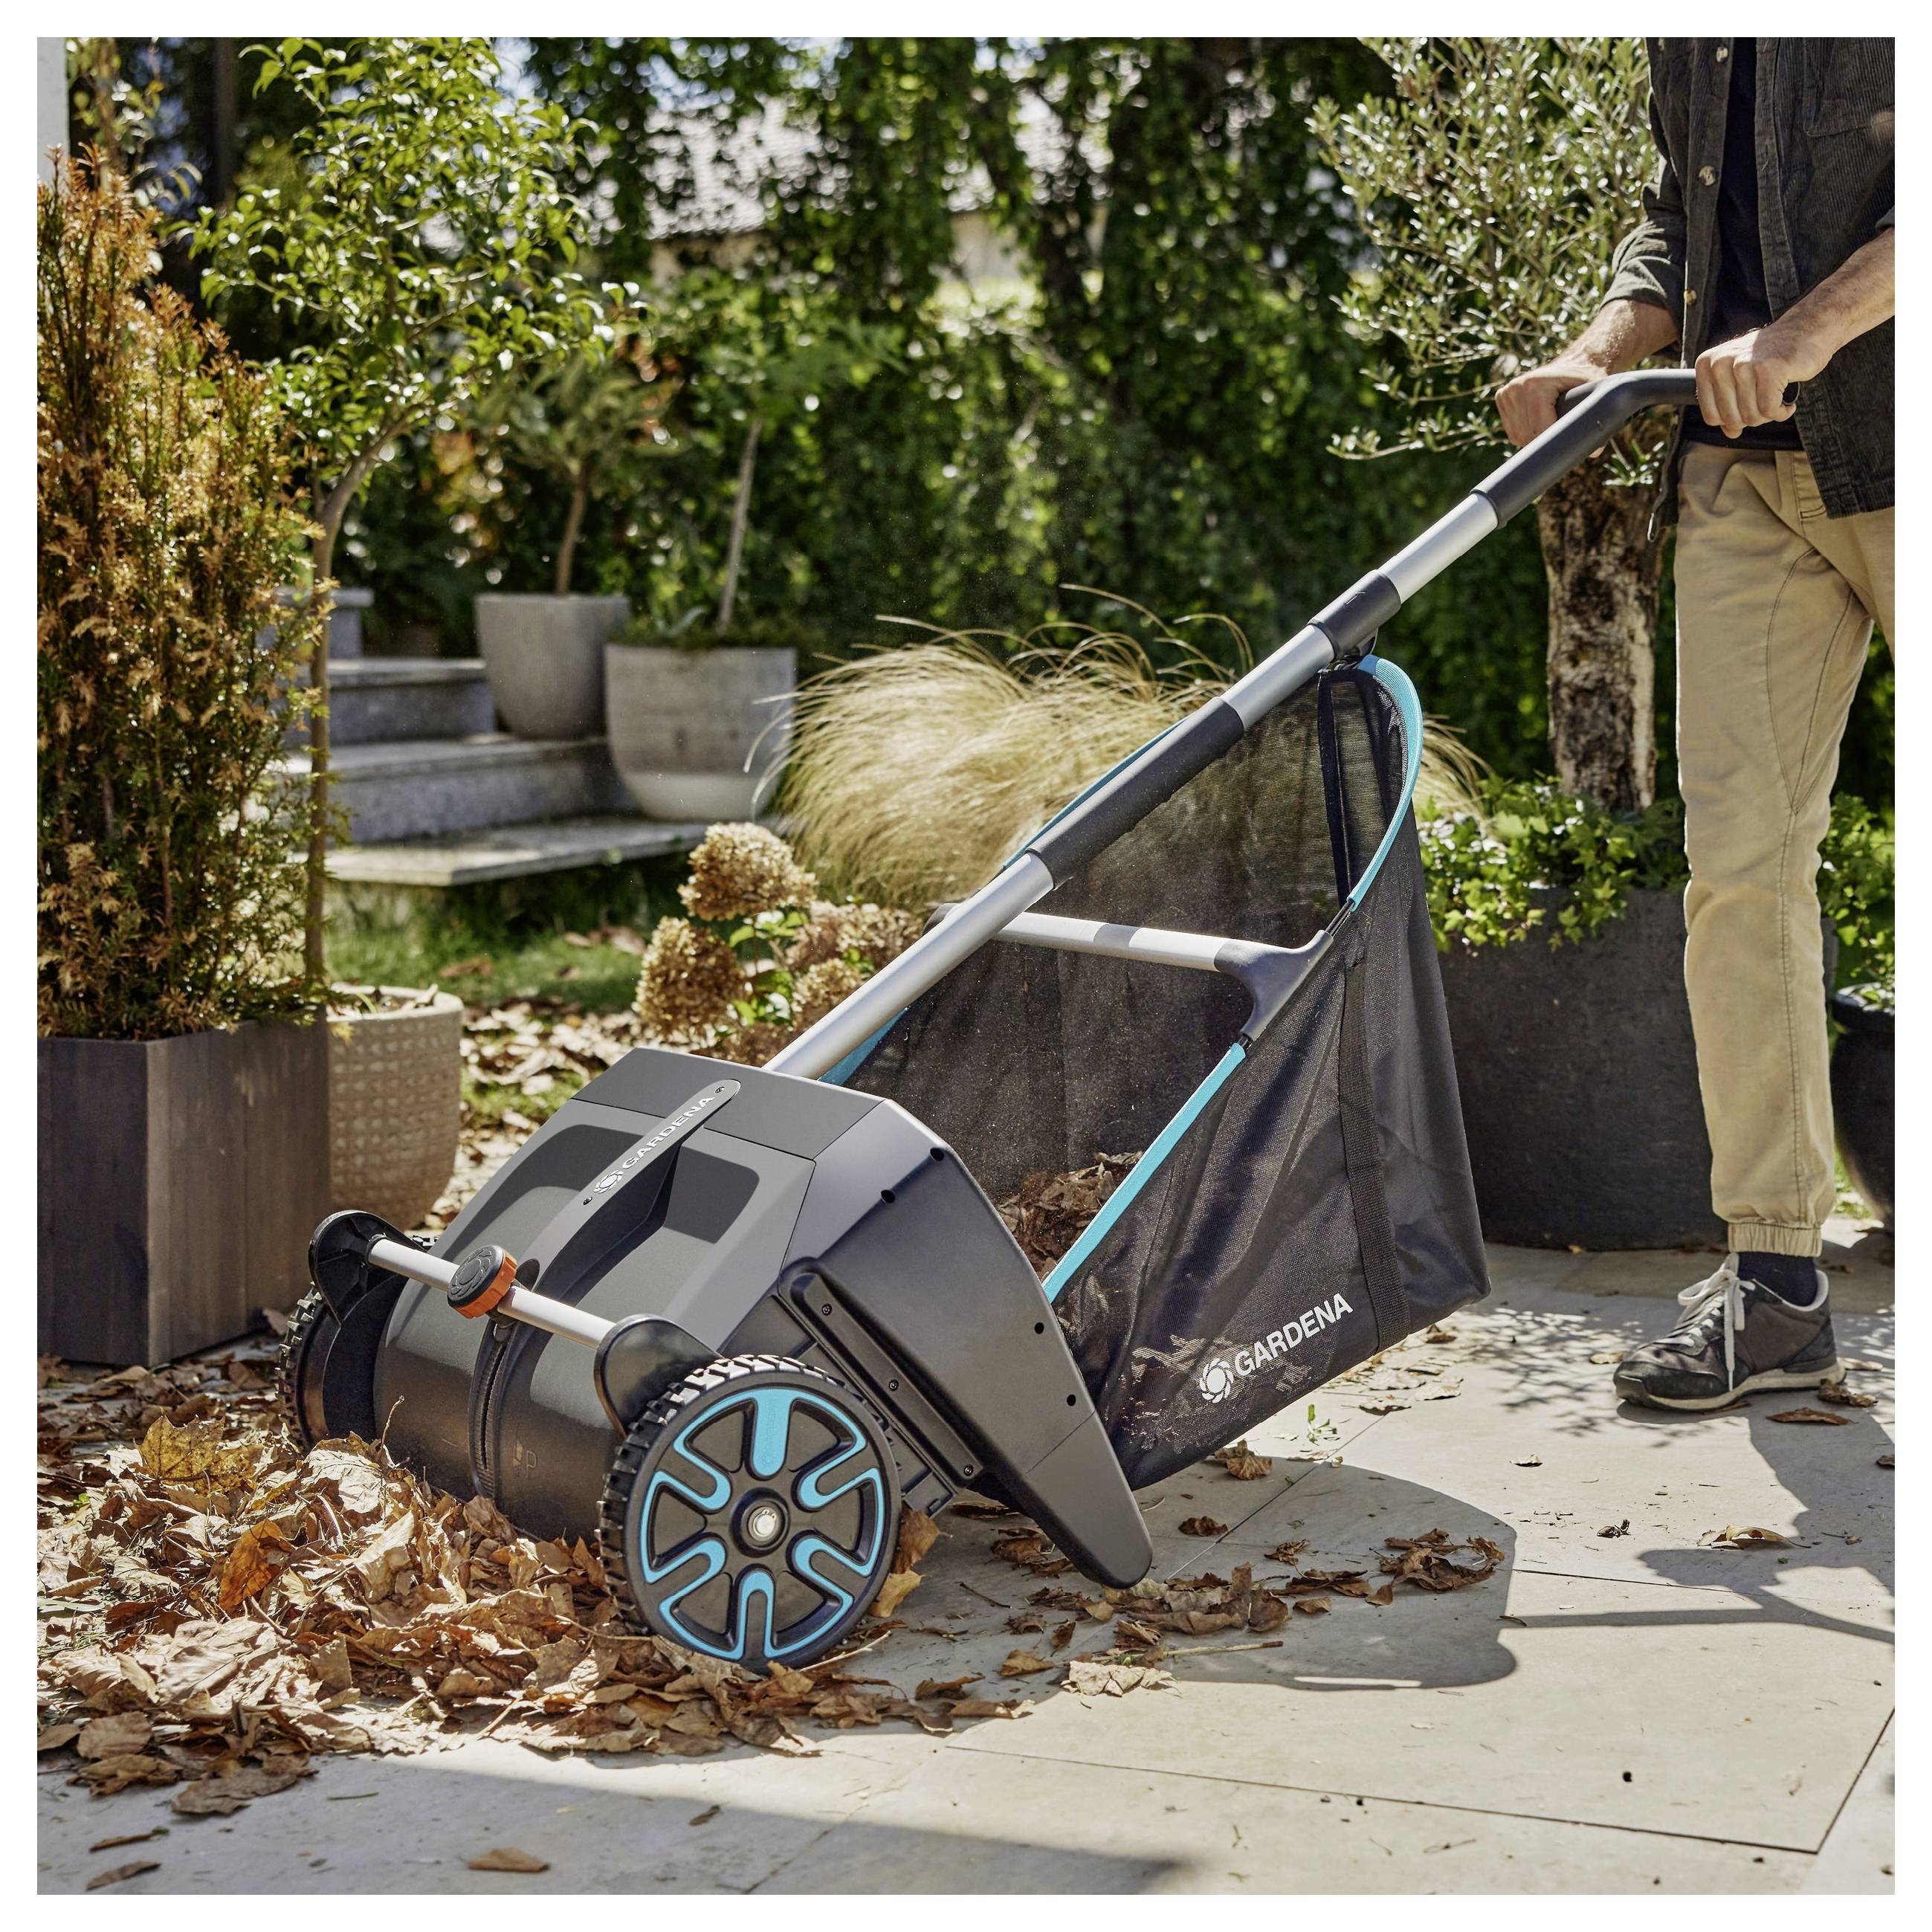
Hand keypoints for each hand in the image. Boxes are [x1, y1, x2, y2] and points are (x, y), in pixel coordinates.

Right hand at [1495, 356, 1614, 447]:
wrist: (1574, 363)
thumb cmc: (1586, 382)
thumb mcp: (1595, 396)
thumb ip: (1597, 420)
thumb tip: (1594, 451)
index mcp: (1535, 385)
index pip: (1538, 429)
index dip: (1553, 443)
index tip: (1565, 450)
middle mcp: (1517, 387)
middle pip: (1527, 435)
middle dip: (1545, 442)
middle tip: (1562, 437)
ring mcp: (1507, 392)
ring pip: (1518, 436)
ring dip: (1534, 439)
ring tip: (1551, 426)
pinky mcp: (1502, 397)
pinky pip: (1512, 431)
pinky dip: (1525, 433)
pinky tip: (1538, 422)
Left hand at [1694, 322, 1824, 437]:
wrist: (1807, 328)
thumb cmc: (1772, 356)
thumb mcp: (1741, 378)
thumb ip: (1729, 406)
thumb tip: (1730, 433)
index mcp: (1706, 365)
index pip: (1712, 416)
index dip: (1732, 420)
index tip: (1748, 406)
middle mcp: (1720, 363)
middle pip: (1731, 419)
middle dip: (1753, 418)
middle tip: (1767, 402)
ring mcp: (1744, 365)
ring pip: (1751, 417)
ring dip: (1769, 415)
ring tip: (1777, 397)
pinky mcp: (1769, 370)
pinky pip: (1769, 410)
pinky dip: (1782, 413)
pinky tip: (1788, 403)